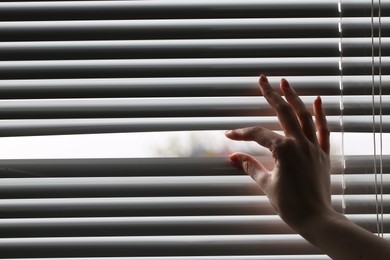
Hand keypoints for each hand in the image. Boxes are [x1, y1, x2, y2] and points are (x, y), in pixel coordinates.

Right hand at [225, 74, 331, 230]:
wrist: (316, 219)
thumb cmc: (290, 205)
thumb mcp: (266, 184)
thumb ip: (249, 166)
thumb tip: (232, 156)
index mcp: (284, 150)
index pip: (258, 135)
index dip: (241, 133)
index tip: (229, 135)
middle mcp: (300, 143)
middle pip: (283, 113)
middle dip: (271, 95)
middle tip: (262, 79)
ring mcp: (313, 147)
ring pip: (304, 116)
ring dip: (294, 97)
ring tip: (285, 82)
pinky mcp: (322, 153)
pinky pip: (324, 130)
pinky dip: (321, 114)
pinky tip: (318, 100)